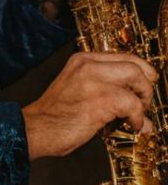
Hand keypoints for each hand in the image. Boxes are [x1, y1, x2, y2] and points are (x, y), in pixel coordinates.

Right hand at [22, 51, 156, 159]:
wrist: (35, 129)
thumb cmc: (55, 115)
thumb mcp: (77, 89)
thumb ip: (106, 90)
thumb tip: (137, 105)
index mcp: (82, 60)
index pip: (123, 55)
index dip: (142, 69)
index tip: (149, 81)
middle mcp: (88, 65)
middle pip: (134, 65)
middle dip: (146, 85)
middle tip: (145, 102)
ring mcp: (93, 81)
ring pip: (136, 79)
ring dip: (144, 100)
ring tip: (137, 116)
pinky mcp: (99, 100)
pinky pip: (132, 104)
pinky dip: (138, 118)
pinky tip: (132, 126)